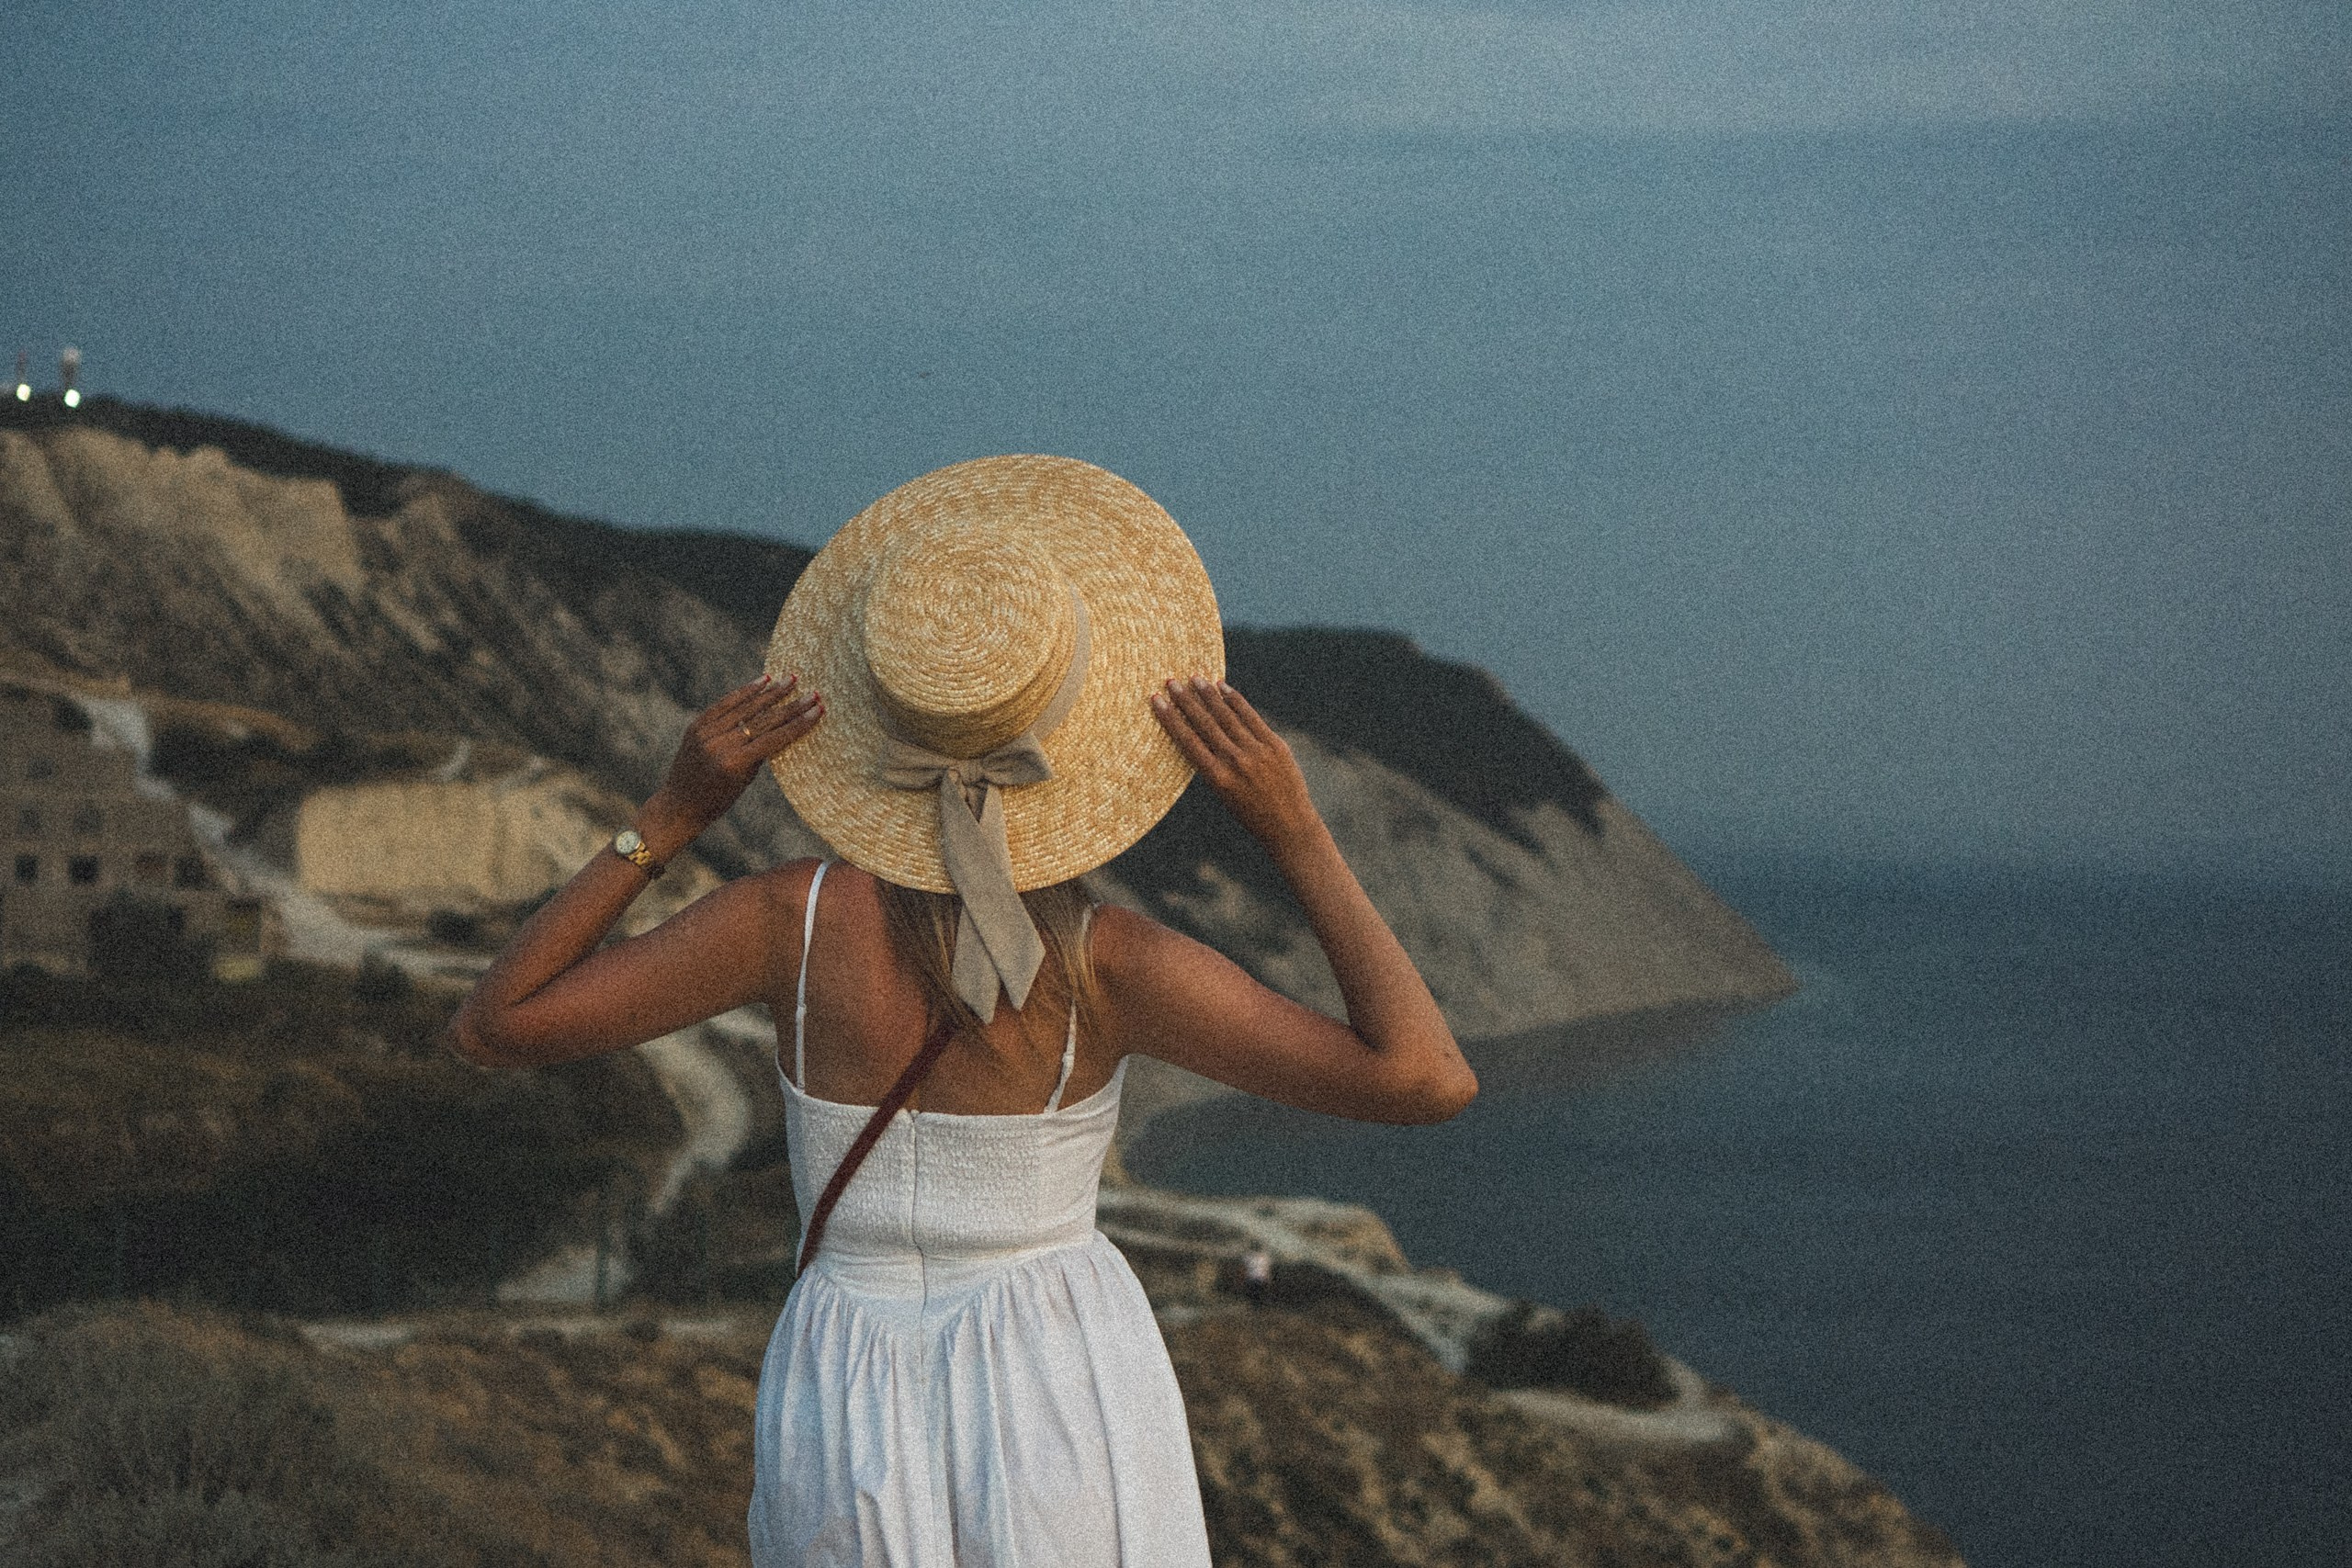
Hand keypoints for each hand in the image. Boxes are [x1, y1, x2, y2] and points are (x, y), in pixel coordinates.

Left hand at [647, 675, 822, 840]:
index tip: (818, 710)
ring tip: (791, 679)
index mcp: (735, 763)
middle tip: (813, 693)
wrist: (679, 805)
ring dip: (770, 692)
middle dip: (790, 706)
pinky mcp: (696, 726)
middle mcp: (719, 745)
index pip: (774, 738)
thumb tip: (781, 724)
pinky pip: (723, 705)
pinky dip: (743, 692)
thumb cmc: (719, 800)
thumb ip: (760, 752)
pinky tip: (762, 681)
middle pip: (763, 720)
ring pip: (743, 707)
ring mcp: (705, 733)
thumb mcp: (745, 780)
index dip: (798, 724)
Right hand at [1152, 676, 1320, 853]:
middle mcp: (1235, 761)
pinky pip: (1251, 717)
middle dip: (1185, 700)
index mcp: (1217, 778)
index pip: (1187, 740)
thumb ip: (1213, 765)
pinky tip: (1223, 687)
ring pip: (1227, 715)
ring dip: (1208, 694)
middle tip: (1171, 681)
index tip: (1156, 700)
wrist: (1289, 825)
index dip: (1170, 718)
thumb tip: (1200, 731)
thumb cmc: (1251, 813)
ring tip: (1194, 677)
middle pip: (1205, 723)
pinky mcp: (1275, 744)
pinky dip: (1235, 700)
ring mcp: (1256, 751)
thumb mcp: (1223, 794)